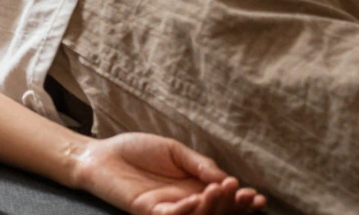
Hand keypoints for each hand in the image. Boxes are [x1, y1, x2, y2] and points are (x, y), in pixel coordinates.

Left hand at [73, 133, 266, 214]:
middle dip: (233, 205)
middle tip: (245, 193)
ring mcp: (167, 208)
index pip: (222, 200)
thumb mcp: (174, 150)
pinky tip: (197, 198)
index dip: (240, 201)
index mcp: (193, 187)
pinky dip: (187, 210)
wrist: (102, 153)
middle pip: (215, 212)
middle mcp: (183, 201)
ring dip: (214, 207)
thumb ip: (199, 163)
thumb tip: (225, 178)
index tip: (257, 196)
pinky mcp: (148, 211)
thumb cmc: (137, 150)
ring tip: (224, 189)